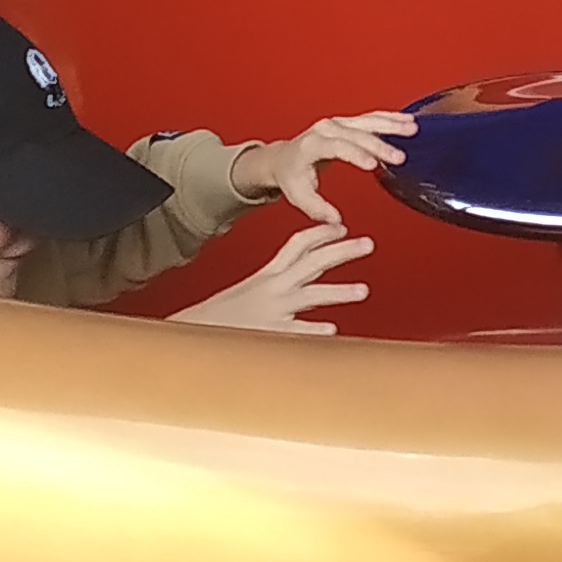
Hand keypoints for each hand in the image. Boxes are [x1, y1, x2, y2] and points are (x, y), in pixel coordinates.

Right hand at [167, 223, 373, 333]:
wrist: (193, 333)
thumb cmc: (222, 316)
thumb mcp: (250, 293)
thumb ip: (276, 287)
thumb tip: (304, 285)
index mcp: (267, 276)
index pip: (297, 246)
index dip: (320, 234)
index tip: (341, 226)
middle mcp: (273, 288)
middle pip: (313, 263)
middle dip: (342, 251)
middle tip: (368, 243)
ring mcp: (274, 310)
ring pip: (312, 295)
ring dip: (339, 291)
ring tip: (363, 291)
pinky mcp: (271, 334)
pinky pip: (297, 331)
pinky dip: (314, 330)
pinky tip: (332, 331)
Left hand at [230, 109, 417, 226]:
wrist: (285, 158)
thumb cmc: (292, 175)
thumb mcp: (298, 195)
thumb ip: (316, 208)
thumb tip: (336, 221)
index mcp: (313, 144)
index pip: (337, 146)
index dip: (356, 154)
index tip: (374, 165)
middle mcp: (326, 129)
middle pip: (357, 134)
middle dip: (379, 145)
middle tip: (399, 157)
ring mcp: (338, 123)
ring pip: (367, 121)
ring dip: (391, 124)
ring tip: (411, 128)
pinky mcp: (347, 123)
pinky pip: (371, 118)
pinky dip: (390, 119)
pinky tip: (407, 120)